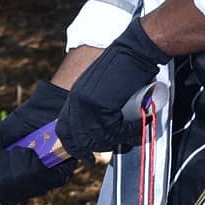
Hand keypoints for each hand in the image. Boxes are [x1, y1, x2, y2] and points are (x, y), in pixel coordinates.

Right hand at [0, 81, 75, 204]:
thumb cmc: (24, 123)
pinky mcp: (60, 175)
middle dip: (3, 170)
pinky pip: (36, 176)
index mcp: (16, 178)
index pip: (3, 196)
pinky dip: (29, 161)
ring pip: (22, 186)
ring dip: (16, 162)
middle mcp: (31, 184)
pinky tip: (33, 151)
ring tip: (22, 148)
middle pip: (9, 195)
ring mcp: (45, 182)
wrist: (47, 107)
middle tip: (10, 152)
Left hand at [56, 20, 166, 159]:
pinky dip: (129, 131)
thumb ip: (97, 107)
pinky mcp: (101, 104)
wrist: (134, 49)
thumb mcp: (102, 88)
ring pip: (99, 137)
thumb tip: (102, 133)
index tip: (86, 155)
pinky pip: (114, 130)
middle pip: (79, 138)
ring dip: (119, 139)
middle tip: (114, 148)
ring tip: (134, 133)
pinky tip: (140, 125)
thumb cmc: (124, 67)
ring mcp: (87, 103)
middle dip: (96, 148)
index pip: (64, 129)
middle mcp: (76, 101)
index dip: (74, 145)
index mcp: (74, 97)